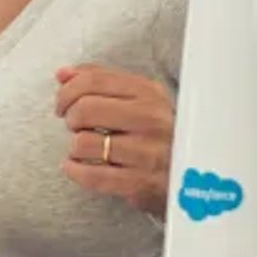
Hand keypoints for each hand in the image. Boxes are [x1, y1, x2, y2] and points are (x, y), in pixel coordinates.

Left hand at [54, 65, 175, 216]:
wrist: (193, 178)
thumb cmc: (157, 135)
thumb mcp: (139, 100)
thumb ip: (100, 81)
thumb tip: (63, 74)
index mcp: (150, 94)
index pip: (94, 80)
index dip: (67, 90)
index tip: (62, 103)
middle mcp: (152, 120)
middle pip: (85, 108)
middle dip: (70, 117)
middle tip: (74, 126)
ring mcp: (148, 153)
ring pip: (84, 142)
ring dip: (74, 146)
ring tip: (83, 148)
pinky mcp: (141, 183)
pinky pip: (92, 175)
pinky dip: (75, 170)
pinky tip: (74, 166)